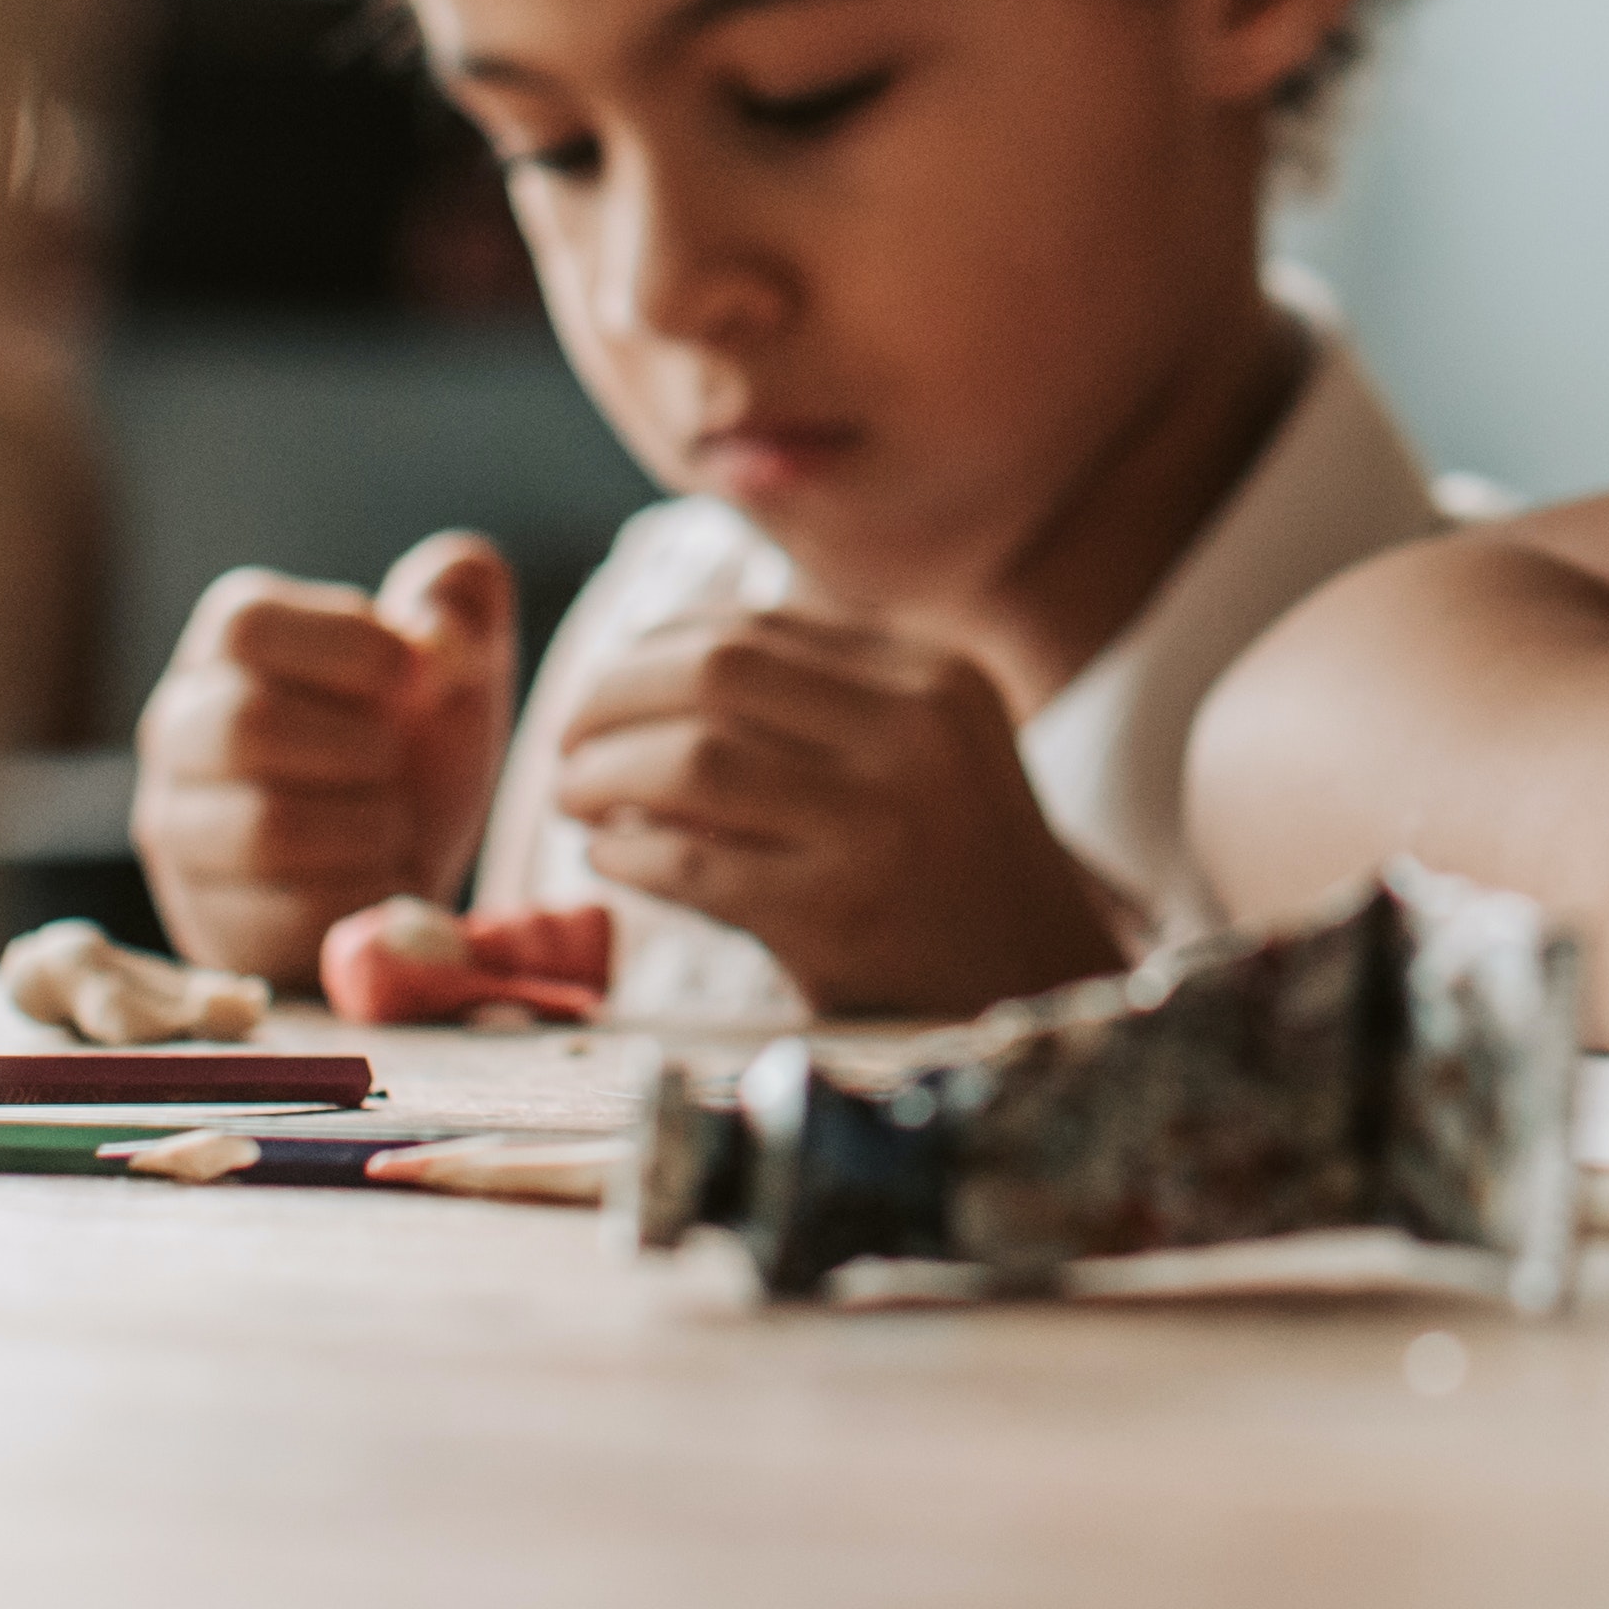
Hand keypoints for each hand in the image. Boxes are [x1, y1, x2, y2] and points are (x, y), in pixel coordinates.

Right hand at [130, 530, 514, 987]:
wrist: (407, 865)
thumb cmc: (419, 742)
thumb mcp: (457, 657)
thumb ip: (461, 597)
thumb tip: (430, 629)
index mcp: (229, 644)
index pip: (247, 625)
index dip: (352, 649)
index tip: (418, 680)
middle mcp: (178, 728)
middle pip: (244, 724)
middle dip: (361, 747)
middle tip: (396, 762)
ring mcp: (176, 830)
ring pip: (265, 827)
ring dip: (368, 825)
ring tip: (391, 820)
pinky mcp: (204, 918)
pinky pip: (288, 915)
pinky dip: (364, 895)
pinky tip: (378, 878)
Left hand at [546, 598, 1128, 1020]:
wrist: (1040, 982)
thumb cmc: (954, 861)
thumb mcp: (929, 744)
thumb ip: (825, 693)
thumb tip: (651, 665)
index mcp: (932, 676)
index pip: (756, 626)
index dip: (653, 650)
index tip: (609, 688)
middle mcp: (913, 734)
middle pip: (714, 672)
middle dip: (611, 699)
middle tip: (568, 742)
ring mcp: (878, 825)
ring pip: (692, 759)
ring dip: (604, 775)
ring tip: (574, 798)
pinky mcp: (838, 915)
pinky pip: (693, 863)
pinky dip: (630, 853)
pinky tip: (612, 857)